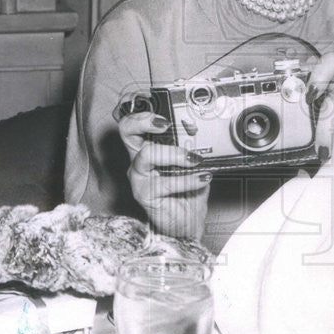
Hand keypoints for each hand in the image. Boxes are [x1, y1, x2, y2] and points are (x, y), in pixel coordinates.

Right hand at [118, 112, 211, 238]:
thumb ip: (196, 148)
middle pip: (127, 130)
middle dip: (143, 121)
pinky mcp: (143, 194)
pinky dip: (187, 179)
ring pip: (147, 154)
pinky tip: (202, 178)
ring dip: (174, 154)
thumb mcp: (195, 164)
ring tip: (195, 160)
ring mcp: (139, 176)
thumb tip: (205, 134)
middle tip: (165, 124)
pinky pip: (164, 182)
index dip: (143, 112)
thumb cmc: (188, 190)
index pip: (137, 122)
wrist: (186, 221)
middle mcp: (139, 158)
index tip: (163, 112)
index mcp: (148, 146)